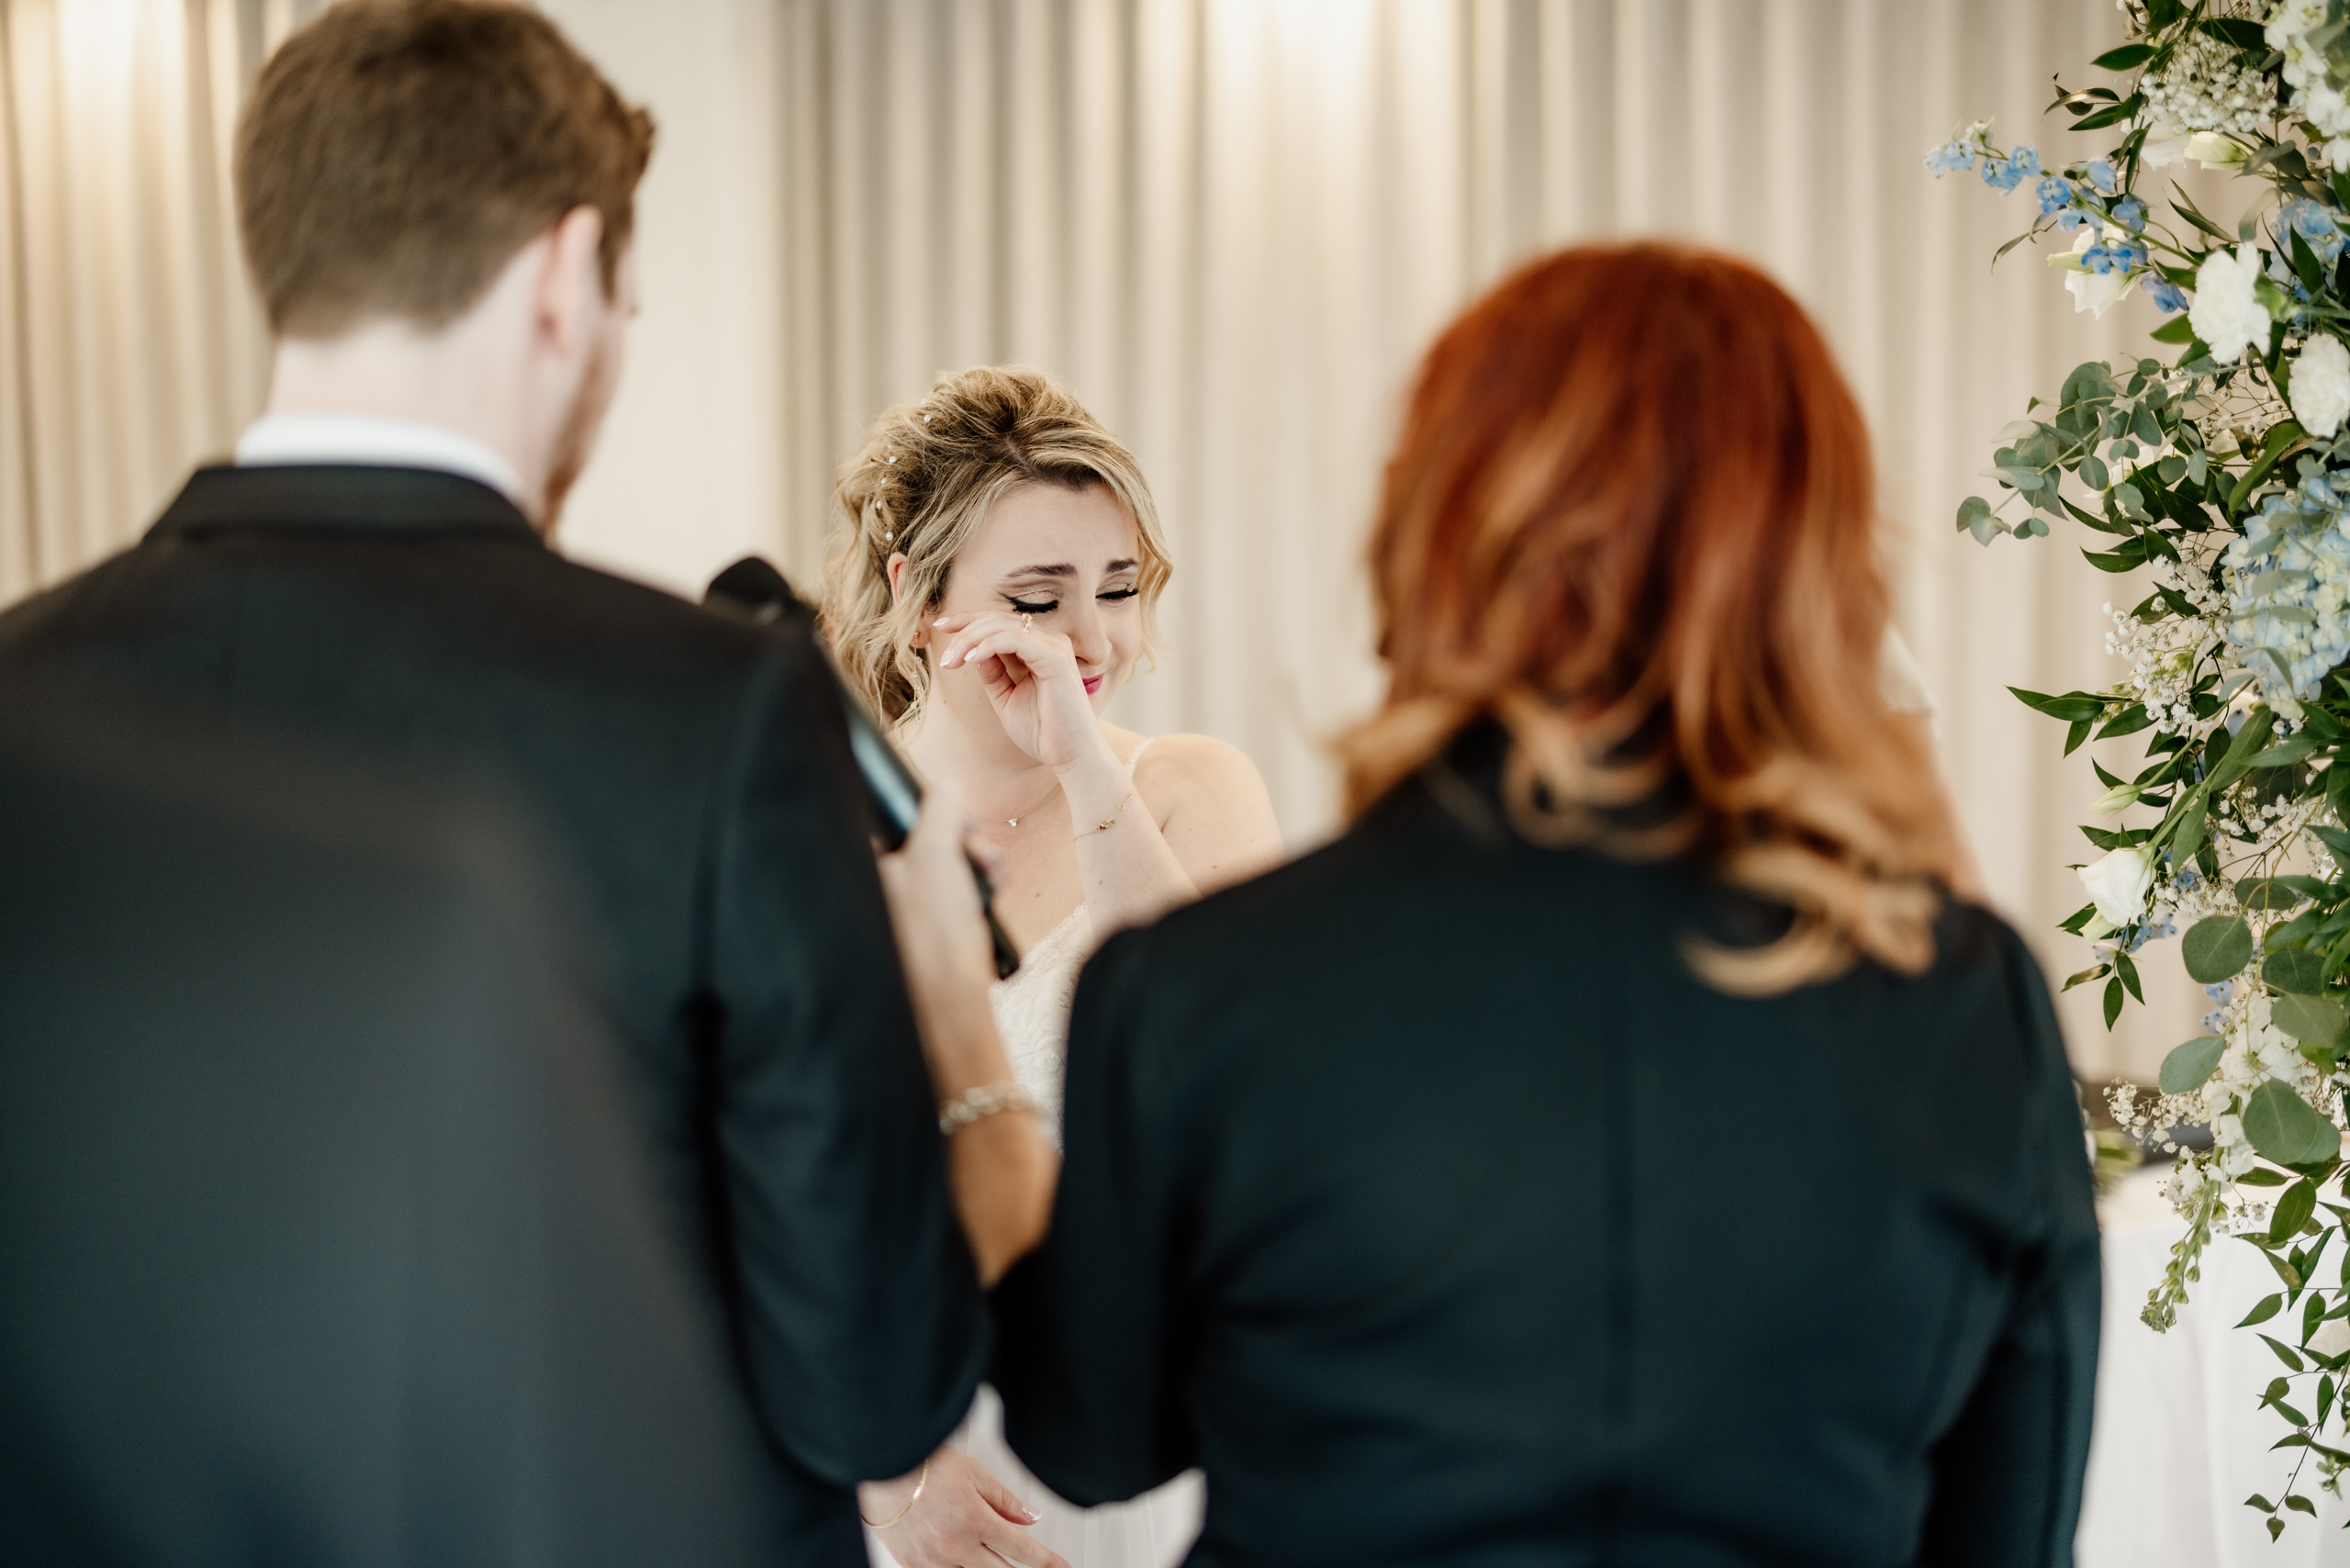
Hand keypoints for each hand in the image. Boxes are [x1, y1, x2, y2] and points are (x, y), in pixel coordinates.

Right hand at [861, 1446, 1069, 1567]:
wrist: (879, 1467)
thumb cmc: (922, 1463)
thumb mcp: (972, 1473)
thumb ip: (1003, 1499)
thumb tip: (1029, 1518)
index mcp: (976, 1521)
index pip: (1022, 1551)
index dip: (1046, 1562)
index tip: (1061, 1567)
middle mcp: (956, 1547)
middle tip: (1028, 1565)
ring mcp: (933, 1561)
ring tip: (986, 1555)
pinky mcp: (912, 1565)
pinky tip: (958, 1558)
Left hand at [875, 779, 998, 1009]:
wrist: (951, 1001)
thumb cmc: (935, 932)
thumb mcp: (937, 855)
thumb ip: (940, 811)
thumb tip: (946, 784)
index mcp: (874, 869)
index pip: (907, 824)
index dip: (942, 821)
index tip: (964, 831)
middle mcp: (886, 890)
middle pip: (933, 846)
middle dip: (969, 847)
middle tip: (986, 860)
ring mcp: (907, 915)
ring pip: (950, 872)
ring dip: (980, 869)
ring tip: (996, 881)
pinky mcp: (930, 934)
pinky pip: (957, 899)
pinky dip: (978, 895)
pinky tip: (991, 902)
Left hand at [931, 612, 1108, 772]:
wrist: (1070, 756)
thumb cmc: (1044, 731)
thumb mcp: (1006, 698)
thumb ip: (993, 673)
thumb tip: (973, 651)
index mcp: (1039, 648)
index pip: (999, 622)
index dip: (968, 621)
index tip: (941, 628)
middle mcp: (1049, 641)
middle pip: (998, 618)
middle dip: (964, 630)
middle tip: (943, 655)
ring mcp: (1054, 646)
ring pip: (1003, 625)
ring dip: (971, 639)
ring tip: (952, 659)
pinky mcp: (1056, 658)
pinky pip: (1015, 639)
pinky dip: (989, 644)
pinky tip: (971, 658)